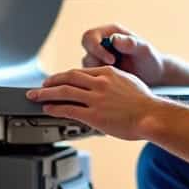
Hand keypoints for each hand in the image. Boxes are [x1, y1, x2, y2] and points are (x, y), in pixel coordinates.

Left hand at [26, 66, 161, 139]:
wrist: (152, 116)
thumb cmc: (145, 103)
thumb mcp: (129, 82)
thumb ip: (113, 81)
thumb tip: (105, 86)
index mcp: (107, 73)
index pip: (79, 72)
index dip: (64, 76)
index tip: (56, 80)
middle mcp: (99, 83)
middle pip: (67, 78)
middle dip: (50, 82)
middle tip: (40, 86)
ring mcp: (95, 99)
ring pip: (63, 92)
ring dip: (46, 94)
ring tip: (35, 97)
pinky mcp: (94, 115)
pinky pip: (68, 109)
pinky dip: (55, 108)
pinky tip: (48, 110)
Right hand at [80, 24, 165, 84]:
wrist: (153, 75)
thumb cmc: (150, 59)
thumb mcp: (144, 50)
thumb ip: (131, 43)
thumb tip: (114, 39)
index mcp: (109, 33)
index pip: (90, 37)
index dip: (97, 49)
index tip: (112, 61)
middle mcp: (100, 44)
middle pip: (85, 52)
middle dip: (96, 64)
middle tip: (112, 73)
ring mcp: (98, 58)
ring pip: (86, 67)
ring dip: (96, 74)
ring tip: (116, 79)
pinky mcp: (98, 72)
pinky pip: (89, 78)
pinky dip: (97, 82)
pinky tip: (112, 85)